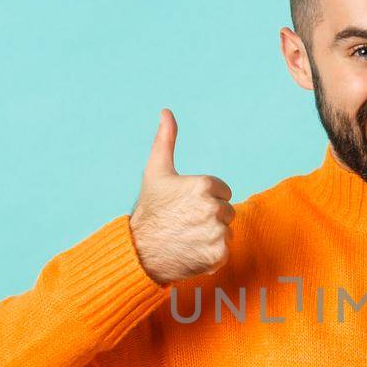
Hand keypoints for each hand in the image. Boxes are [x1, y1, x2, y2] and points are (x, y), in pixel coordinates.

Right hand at [129, 108, 234, 285]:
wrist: (139, 251)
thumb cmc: (149, 209)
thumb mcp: (156, 171)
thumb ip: (166, 140)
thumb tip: (166, 112)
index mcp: (204, 185)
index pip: (222, 191)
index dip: (204, 198)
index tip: (185, 206)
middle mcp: (214, 208)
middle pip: (227, 211)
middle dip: (209, 216)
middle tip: (185, 222)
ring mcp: (217, 233)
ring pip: (226, 231)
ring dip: (212, 235)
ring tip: (188, 237)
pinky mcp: (219, 255)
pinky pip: (225, 250)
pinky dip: (212, 254)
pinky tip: (192, 251)